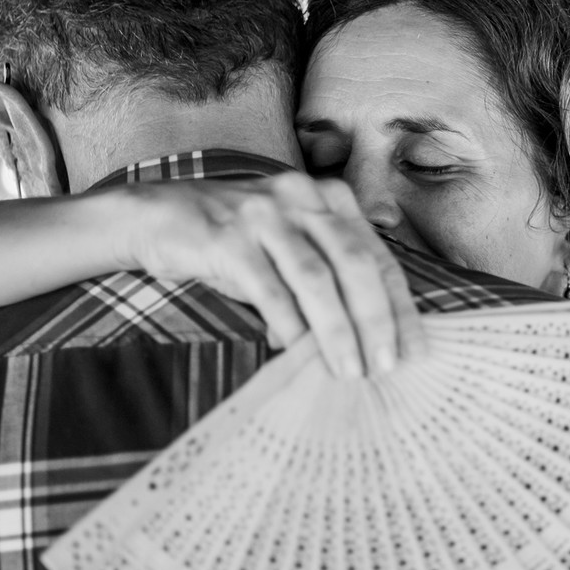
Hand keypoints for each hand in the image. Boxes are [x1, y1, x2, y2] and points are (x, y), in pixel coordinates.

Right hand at [117, 170, 425, 376]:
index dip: (400, 305)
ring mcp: (263, 214)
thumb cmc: (236, 242)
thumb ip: (332, 274)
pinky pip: (267, 288)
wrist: (154, 216)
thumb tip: (372, 338)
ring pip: (315, 277)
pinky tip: (298, 354)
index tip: (415, 350)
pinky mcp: (226, 236)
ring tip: (349, 370)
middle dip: (376, 320)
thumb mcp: (292, 244)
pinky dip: (288, 325)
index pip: (378, 256)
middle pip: (355, 263)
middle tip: (386, 365)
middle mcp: (301, 198)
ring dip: (337, 330)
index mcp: (328, 199)